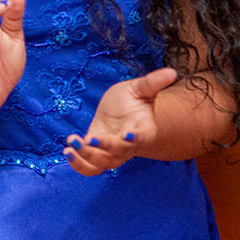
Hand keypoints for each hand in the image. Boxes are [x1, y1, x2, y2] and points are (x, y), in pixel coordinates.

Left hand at [63, 67, 177, 175]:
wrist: (122, 109)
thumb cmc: (133, 98)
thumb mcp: (141, 88)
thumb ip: (153, 82)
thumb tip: (172, 71)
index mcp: (144, 130)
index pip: (142, 138)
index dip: (136, 139)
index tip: (126, 135)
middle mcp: (129, 146)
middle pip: (119, 153)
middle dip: (104, 148)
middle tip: (89, 139)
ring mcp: (113, 152)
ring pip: (102, 164)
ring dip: (86, 158)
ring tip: (71, 144)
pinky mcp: (98, 153)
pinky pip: (90, 168)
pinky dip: (79, 165)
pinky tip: (67, 151)